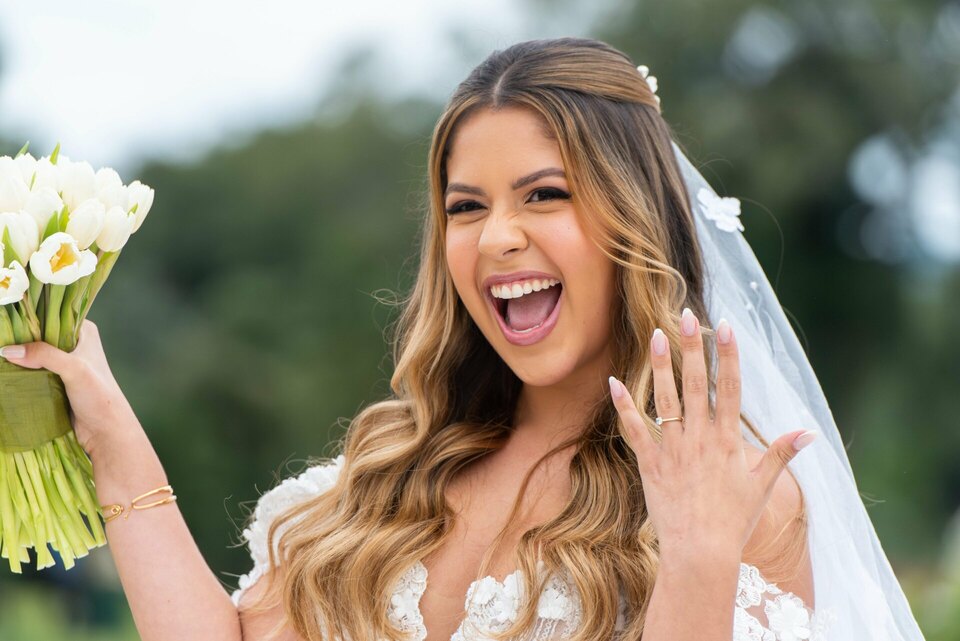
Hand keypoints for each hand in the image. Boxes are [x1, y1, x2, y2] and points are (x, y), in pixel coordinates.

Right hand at [0, 319, 140, 458]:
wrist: (105, 430)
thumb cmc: (98, 396)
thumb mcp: (74, 369)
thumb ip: (44, 356)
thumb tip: (7, 350)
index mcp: (83, 332)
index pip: (50, 315)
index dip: (28, 316)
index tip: (4, 319)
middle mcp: (73, 344)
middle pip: (38, 335)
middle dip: (18, 339)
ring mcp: (63, 363)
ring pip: (32, 354)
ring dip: (17, 358)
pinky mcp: (54, 381)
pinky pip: (30, 372)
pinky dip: (18, 372)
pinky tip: (3, 371)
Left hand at [608, 308, 816, 558]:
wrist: (701, 553)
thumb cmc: (734, 521)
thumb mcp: (763, 486)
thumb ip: (783, 454)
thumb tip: (810, 432)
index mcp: (728, 440)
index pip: (731, 388)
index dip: (729, 355)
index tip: (725, 326)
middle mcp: (700, 439)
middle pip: (697, 384)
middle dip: (693, 348)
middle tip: (686, 315)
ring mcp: (673, 450)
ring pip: (666, 400)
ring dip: (661, 366)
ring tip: (655, 335)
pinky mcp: (650, 464)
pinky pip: (635, 430)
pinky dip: (624, 407)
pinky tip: (614, 382)